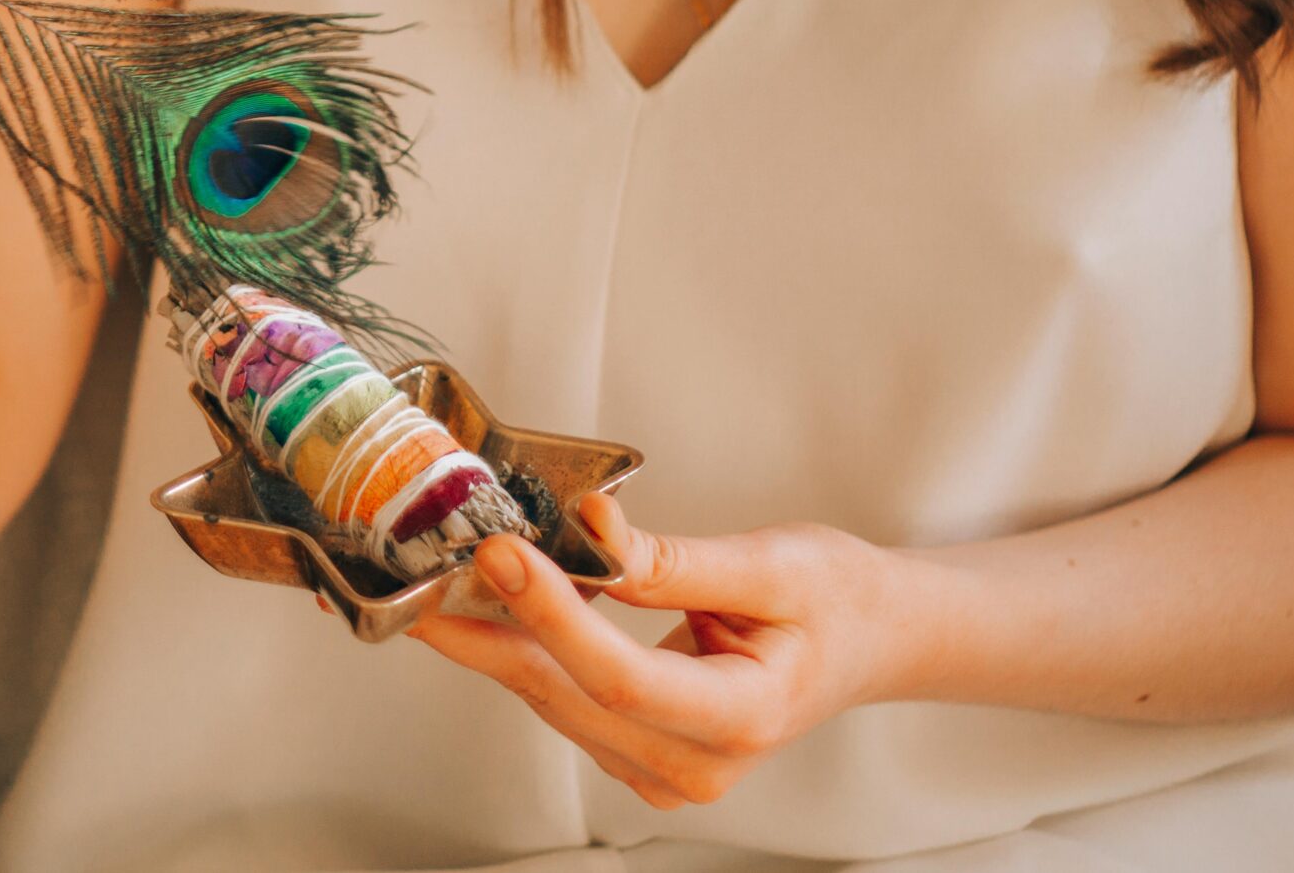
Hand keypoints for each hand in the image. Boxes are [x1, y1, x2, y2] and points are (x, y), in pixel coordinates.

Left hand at [402, 492, 919, 809]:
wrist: (871, 640)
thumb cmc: (837, 602)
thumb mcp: (774, 564)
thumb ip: (674, 558)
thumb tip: (589, 523)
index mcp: (743, 719)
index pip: (621, 676)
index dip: (553, 615)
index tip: (501, 553)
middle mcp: (696, 765)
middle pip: (568, 694)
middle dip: (489, 628)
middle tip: (422, 569)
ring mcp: (663, 770)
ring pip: (554, 699)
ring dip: (492, 638)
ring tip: (432, 578)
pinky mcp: (636, 752)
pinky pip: (562, 698)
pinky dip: (520, 649)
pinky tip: (481, 604)